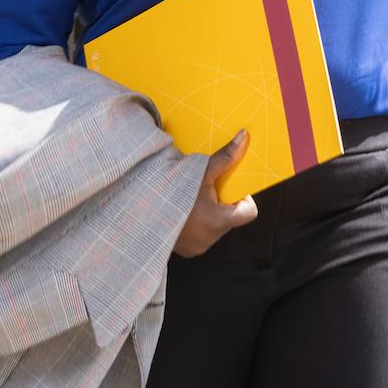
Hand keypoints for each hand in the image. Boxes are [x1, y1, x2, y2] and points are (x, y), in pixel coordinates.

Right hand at [172, 130, 260, 256]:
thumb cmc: (170, 191)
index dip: (244, 198)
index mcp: (218, 221)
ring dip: (210, 214)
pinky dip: (198, 225)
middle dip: (223, 203)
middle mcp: (210, 238)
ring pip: (217, 227)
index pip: (249, 213)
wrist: (138, 209)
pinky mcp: (187, 250)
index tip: (230, 188)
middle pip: (232, 218)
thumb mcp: (200, 172)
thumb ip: (225, 157)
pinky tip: (185, 213)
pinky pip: (203, 236)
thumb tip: (244, 137)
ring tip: (193, 202)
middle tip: (206, 191)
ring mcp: (198, 247)